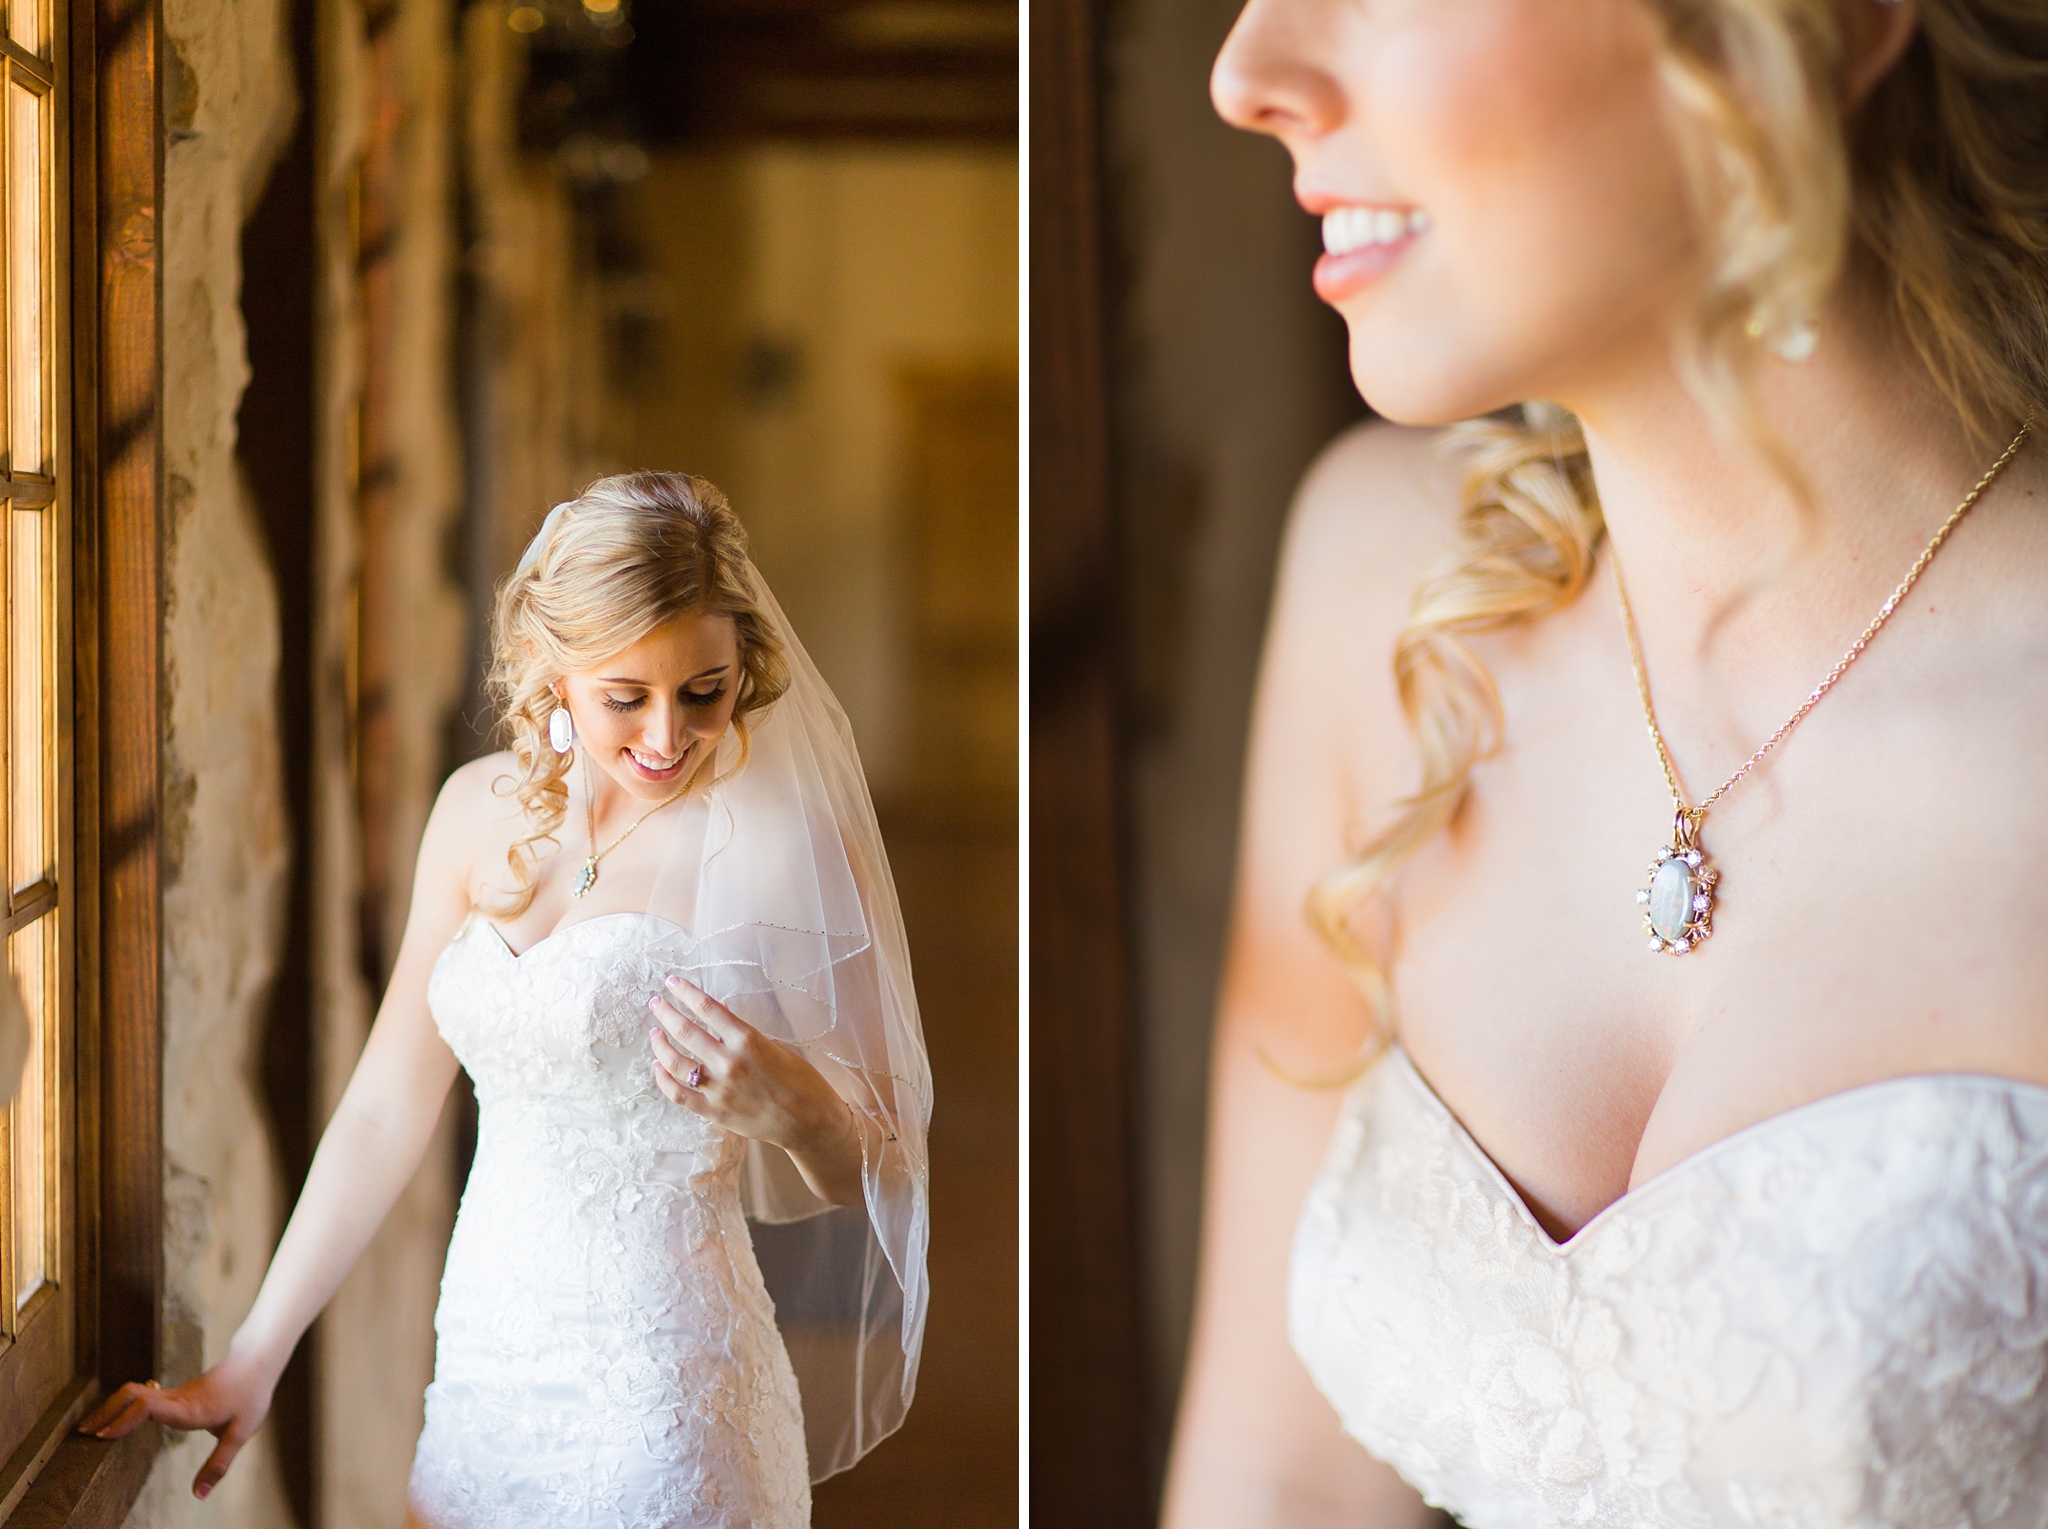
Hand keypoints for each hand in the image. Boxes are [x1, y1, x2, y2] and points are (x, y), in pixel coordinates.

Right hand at [78, 1353, 276, 1498]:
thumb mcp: (241, 1433)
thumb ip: (219, 1464)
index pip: (149, 1407)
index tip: (102, 1436)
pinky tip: (115, 1423)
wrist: (256, 1363)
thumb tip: (199, 1495)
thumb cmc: (250, 1396)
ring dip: (110, 1409)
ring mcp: (174, 1393)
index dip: (124, 1419)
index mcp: (190, 1408)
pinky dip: (123, 1409)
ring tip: (90, 1431)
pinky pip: (142, 1397)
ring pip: (134, 1393)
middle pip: (132, 1395)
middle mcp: (176, 1398)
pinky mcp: (174, 1394)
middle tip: (82, 1434)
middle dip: (105, 1413)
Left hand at [647, 977, 851, 1160]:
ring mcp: (719, 1089)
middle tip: (656, 1003)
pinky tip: (658, 1067)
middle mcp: (729, 1062)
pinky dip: (663, 1079)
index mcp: (748, 1040)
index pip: (708, 1008)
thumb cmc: (801, 1080)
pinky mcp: (714, 1112)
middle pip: (685, 1031)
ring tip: (655, 1034)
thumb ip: (744, 1033)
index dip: (686, 992)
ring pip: (675, 1062)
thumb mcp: (777, 1046)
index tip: (672, 982)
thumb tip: (719, 1014)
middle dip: (667, 1013)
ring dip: (660, 1045)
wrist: (810, 1122)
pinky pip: (678, 1094)